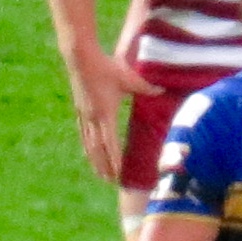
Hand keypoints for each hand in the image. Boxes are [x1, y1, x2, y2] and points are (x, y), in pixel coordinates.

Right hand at [65, 43, 153, 184]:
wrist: (81, 58)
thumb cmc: (106, 66)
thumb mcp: (129, 77)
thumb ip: (145, 87)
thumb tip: (161, 90)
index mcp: (106, 114)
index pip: (111, 143)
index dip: (115, 160)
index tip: (119, 173)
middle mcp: (93, 119)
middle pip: (98, 150)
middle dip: (104, 167)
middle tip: (110, 181)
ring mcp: (85, 116)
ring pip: (89, 145)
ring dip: (94, 161)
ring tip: (98, 173)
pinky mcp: (80, 111)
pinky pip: (83, 135)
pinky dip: (87, 147)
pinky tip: (88, 153)